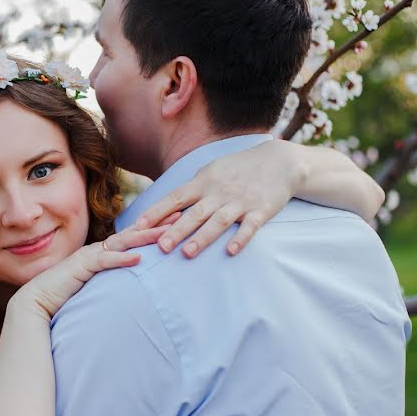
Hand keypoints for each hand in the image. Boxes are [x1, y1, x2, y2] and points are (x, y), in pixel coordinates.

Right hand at [11, 221, 174, 319]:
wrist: (37, 302)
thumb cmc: (64, 296)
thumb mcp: (93, 286)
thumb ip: (110, 281)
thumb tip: (130, 286)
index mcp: (101, 253)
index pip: (132, 238)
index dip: (153, 229)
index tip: (176, 222)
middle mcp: (96, 250)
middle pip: (132, 234)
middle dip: (156, 224)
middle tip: (181, 215)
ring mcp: (88, 256)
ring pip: (121, 243)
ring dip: (144, 238)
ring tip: (166, 233)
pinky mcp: (80, 268)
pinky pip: (104, 261)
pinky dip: (121, 259)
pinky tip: (138, 259)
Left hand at [134, 139, 303, 257]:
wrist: (278, 162)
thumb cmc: (236, 170)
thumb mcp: (210, 173)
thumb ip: (189, 191)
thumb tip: (162, 209)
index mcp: (203, 182)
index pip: (175, 198)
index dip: (157, 212)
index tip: (138, 226)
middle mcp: (218, 192)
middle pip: (194, 213)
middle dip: (176, 230)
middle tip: (159, 247)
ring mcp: (240, 201)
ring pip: (218, 221)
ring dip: (202, 238)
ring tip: (187, 253)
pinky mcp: (261, 210)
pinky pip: (249, 226)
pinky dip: (241, 238)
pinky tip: (231, 251)